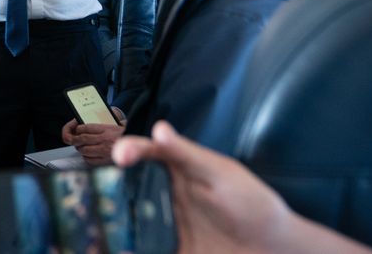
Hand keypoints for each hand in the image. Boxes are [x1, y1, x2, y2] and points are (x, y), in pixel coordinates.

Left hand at [62, 108, 125, 165]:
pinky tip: (87, 155)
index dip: (79, 129)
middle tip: (75, 140)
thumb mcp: (119, 125)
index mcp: (107, 129)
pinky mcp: (106, 161)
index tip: (77, 129)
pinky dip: (86, 158)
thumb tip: (93, 125)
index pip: (87, 127)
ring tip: (80, 148)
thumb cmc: (128, 136)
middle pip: (83, 139)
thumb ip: (104, 125)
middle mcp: (105, 139)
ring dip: (80, 149)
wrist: (139, 145)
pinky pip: (90, 160)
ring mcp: (105, 151)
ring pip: (85, 150)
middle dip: (76, 140)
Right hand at [113, 121, 296, 253]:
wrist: (274, 247)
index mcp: (176, 168)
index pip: (143, 152)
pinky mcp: (170, 249)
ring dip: (114, 222)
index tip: (120, 156)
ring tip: (99, 226)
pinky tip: (120, 250)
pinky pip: (144, 247)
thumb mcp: (219, 173)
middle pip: (127, 187)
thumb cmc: (251, 201)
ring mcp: (165, 223)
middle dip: (108, 189)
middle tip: (97, 194)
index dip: (128, 150)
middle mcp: (165, 194)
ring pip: (129, 220)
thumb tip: (159, 129)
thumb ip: (187, 153)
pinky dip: (129, 248)